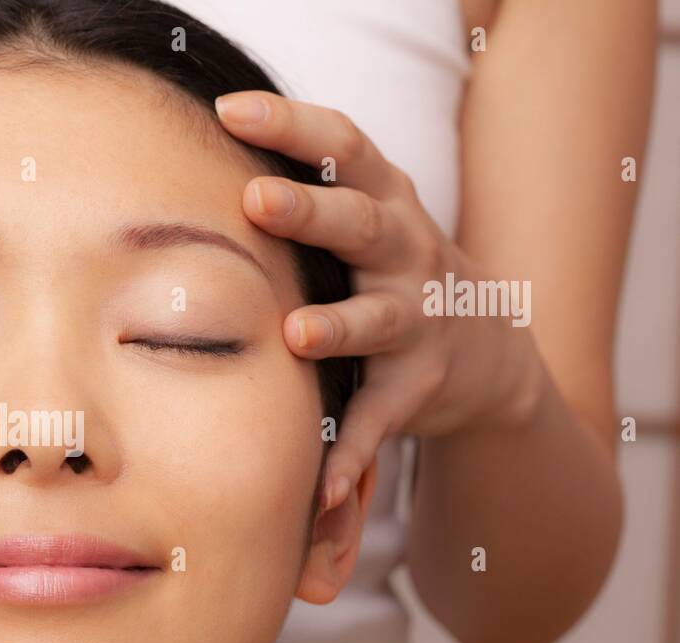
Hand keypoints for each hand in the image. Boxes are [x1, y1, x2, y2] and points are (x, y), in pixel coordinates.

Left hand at [215, 91, 543, 508]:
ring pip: (375, 320)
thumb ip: (306, 196)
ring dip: (338, 326)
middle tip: (255, 199)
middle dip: (310, 210)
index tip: (229, 110)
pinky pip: (377, 421)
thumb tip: (194, 164)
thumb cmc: (392, 273)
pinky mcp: (416, 388)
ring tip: (297, 335)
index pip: (342, 147)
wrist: (491, 352)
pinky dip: (350, 455)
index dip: (290, 125)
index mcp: (383, 203)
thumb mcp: (367, 224)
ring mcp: (417, 321)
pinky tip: (321, 489)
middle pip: (359, 222)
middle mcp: (406, 253)